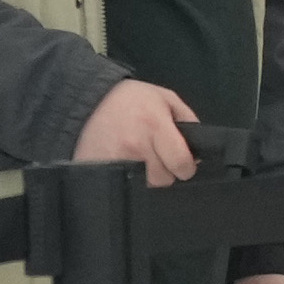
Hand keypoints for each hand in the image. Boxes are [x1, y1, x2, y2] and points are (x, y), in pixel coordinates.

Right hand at [70, 79, 199, 186]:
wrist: (85, 99)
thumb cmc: (130, 98)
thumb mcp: (164, 98)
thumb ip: (188, 120)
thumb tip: (199, 152)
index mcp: (155, 125)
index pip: (182, 165)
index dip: (186, 167)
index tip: (181, 162)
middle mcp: (137, 145)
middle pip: (164, 179)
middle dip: (165, 171)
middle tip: (156, 157)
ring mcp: (116, 159)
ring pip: (146, 186)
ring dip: (147, 177)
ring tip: (139, 161)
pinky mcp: (100, 169)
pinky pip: (125, 185)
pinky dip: (128, 179)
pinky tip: (124, 165)